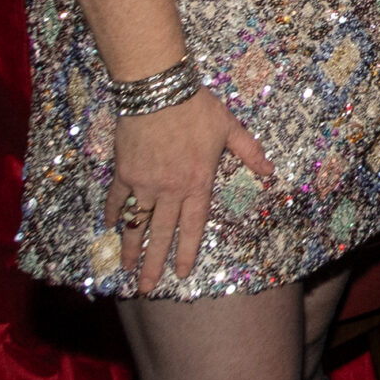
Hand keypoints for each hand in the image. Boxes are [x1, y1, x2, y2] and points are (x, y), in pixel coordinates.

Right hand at [108, 90, 273, 291]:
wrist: (159, 91)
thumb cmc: (198, 109)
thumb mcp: (231, 128)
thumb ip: (250, 152)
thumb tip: (270, 171)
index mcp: (197, 183)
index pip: (193, 225)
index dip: (186, 251)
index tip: (180, 273)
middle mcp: (169, 189)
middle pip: (161, 233)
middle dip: (153, 263)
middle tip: (145, 287)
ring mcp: (143, 183)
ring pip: (135, 222)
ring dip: (130, 247)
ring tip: (125, 269)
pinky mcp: (123, 172)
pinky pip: (116, 199)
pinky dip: (111, 213)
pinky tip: (108, 227)